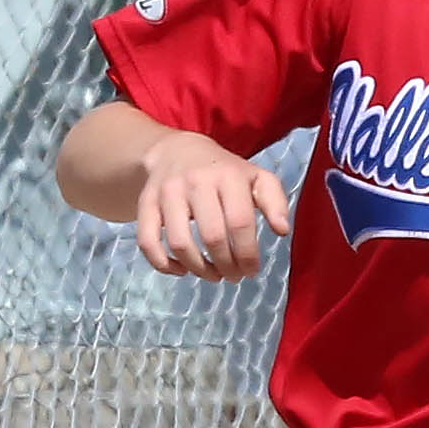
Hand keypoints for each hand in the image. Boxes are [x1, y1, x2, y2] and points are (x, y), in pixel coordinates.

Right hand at [134, 132, 295, 279]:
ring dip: (198, 269)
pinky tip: (181, 271)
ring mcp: (167, 193)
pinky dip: (163, 264)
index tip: (252, 271)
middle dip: (227, 265)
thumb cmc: (225, 173)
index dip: (248, 254)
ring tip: (213, 275)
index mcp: (228, 176)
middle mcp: (196, 182)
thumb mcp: (256, 178)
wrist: (178, 151)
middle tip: (234, 276)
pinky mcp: (145, 204)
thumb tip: (283, 231)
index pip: (240, 222)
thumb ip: (275, 201)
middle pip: (212, 236)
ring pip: (179, 243)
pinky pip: (147, 241)